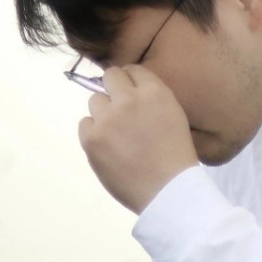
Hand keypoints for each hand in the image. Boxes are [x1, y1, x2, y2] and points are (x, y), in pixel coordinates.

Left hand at [79, 65, 198, 213]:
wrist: (168, 192)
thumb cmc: (176, 159)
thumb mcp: (174, 117)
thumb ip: (152, 100)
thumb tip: (127, 90)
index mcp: (155, 93)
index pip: (132, 70)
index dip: (131, 83)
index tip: (133, 97)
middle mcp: (129, 99)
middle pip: (110, 77)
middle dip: (115, 91)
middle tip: (122, 112)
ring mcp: (107, 118)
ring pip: (95, 101)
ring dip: (104, 114)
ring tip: (118, 136)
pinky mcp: (91, 138)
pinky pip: (85, 124)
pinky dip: (94, 134)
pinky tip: (109, 148)